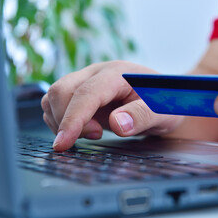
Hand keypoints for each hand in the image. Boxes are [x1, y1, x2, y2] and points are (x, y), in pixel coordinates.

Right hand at [41, 61, 183, 150]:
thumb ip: (142, 115)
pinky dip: (61, 120)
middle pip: (60, 90)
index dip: (72, 119)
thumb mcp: (162, 111)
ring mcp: (85, 82)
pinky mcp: (80, 93)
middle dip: (65, 120)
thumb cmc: (164, 102)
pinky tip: (84, 129)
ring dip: (61, 120)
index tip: (64, 143)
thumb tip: (117, 124)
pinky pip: (56, 104)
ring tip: (92, 132)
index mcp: (116, 73)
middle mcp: (96, 73)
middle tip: (95, 136)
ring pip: (53, 97)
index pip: (86, 93)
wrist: (162, 98)